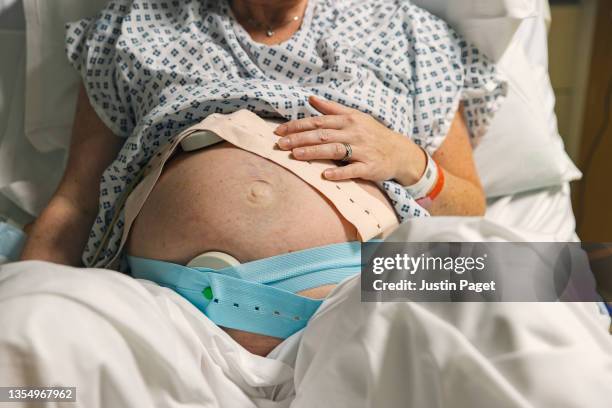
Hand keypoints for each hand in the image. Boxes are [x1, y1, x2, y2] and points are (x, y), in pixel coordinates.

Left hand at [274, 95, 425, 183]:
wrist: (400, 152)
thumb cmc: (373, 133)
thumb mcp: (355, 117)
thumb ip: (332, 109)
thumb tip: (311, 98)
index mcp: (348, 120)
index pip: (318, 121)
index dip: (298, 126)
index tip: (279, 131)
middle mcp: (354, 133)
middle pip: (323, 135)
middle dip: (300, 139)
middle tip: (280, 144)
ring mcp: (363, 150)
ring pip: (335, 150)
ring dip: (314, 152)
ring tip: (295, 155)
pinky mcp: (370, 167)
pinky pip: (353, 170)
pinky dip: (340, 172)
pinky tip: (325, 175)